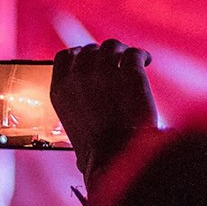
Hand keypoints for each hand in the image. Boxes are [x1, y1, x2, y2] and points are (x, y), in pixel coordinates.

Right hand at [51, 39, 156, 188]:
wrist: (117, 158)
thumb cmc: (97, 155)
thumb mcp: (73, 135)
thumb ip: (78, 120)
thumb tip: (86, 142)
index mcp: (60, 91)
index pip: (65, 57)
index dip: (79, 55)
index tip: (90, 59)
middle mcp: (79, 77)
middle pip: (90, 50)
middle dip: (102, 55)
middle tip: (115, 63)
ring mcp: (103, 72)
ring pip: (111, 47)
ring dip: (120, 52)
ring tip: (130, 60)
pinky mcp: (129, 74)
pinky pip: (133, 54)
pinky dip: (141, 55)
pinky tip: (145, 61)